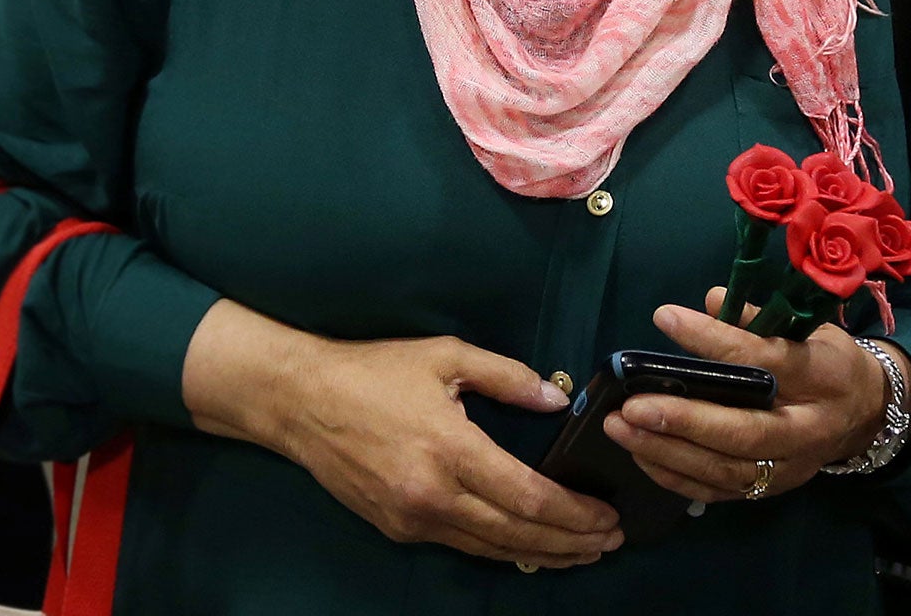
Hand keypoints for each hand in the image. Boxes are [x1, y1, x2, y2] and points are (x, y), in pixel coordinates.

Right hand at [281, 334, 622, 567]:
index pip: (527, 497)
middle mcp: (433, 495)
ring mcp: (413, 518)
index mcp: (450, 449)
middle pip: (517, 534)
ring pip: (491, 549)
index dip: (573, 513)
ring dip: (541, 554)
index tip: (606, 516)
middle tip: (608, 542)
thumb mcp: (445, 356)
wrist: (301, 401)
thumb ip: (506, 376)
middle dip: (569, 542)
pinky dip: (501, 550)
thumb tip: (555, 401)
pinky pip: (462, 544)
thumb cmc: (373, 371)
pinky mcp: (398, 528)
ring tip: (580, 552)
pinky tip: (526, 548)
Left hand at [602, 288, 901, 503]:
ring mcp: (790, 468)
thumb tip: (709, 300)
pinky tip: (640, 455)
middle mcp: (808, 430)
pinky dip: (676, 477)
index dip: (714, 340)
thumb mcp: (808, 329)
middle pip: (744, 432)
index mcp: (822, 376)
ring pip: (726, 470)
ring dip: (667, 452)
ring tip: (621, 428)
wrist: (866, 414)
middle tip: (631, 406)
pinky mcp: (770, 490)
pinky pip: (718, 491)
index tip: (665, 318)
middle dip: (683, 420)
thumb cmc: (826, 362)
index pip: (765, 359)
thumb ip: (759, 317)